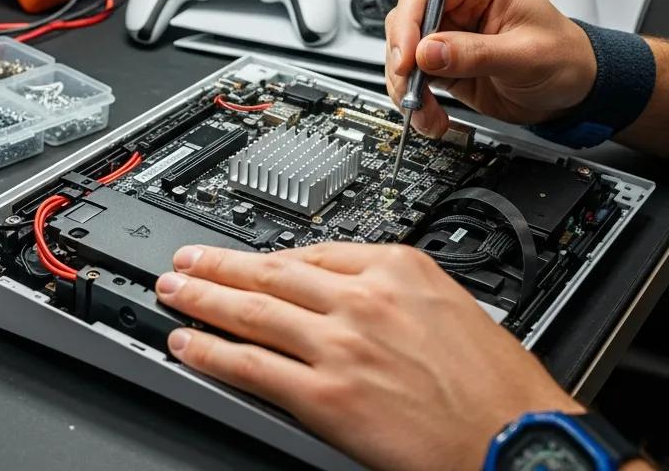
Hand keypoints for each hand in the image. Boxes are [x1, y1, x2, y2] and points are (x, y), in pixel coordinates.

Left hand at [156, 243, 582, 470]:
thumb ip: (390, 289)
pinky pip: (256, 368)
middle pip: (270, 272)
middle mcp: (362, 297)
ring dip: (203, 300)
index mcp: (395, 267)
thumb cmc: (496, 383)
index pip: (310, 252)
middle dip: (218, 266)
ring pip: (253, 311)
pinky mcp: (329, 396)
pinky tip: (187, 345)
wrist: (520, 442)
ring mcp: (341, 345)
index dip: (263, 255)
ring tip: (173, 290)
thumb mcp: (449, 303)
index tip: (240, 254)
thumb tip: (345, 288)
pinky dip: (213, 354)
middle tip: (182, 260)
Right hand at [384, 0, 596, 136]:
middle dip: (403, 58)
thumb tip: (427, 52)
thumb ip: (475, 53)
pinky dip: (414, 98)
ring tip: (424, 111)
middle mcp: (457, 1)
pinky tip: (429, 114)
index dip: (409, 21)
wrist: (574, 92)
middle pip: (405, 20)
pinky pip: (411, 76)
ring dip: (406, 84)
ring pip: (402, 51)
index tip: (407, 56)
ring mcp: (446, 31)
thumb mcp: (526, 55)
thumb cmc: (564, 59)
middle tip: (411, 86)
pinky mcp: (440, 59)